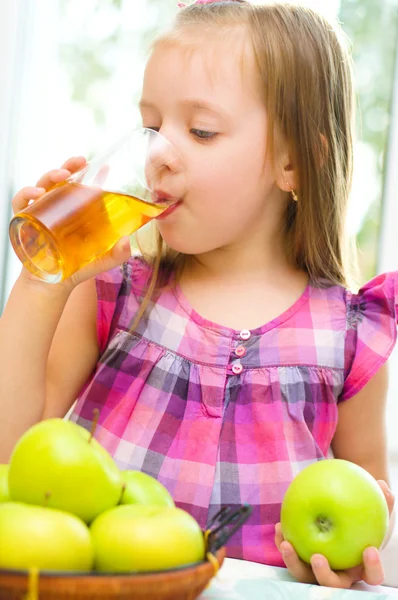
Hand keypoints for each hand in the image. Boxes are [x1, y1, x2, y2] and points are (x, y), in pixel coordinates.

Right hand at [12, 157, 131, 290]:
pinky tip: (37, 193)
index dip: (92, 174)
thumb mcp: (100, 261)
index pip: (84, 187)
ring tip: (63, 174)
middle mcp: (58, 206)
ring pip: (43, 184)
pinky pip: (21, 201)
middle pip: (62, 179)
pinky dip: (26, 193)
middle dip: (71, 165)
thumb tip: (128, 242)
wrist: (52, 285)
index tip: (103, 166)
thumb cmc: (76, 269)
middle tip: (81, 161)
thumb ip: (116, 254)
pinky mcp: (24, 220)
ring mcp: (40, 211)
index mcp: (76, 211)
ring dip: (51, 174)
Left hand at [275, 480, 394, 587]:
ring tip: (286, 544)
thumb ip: (381, 502)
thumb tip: (382, 485)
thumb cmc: (363, 518)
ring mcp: (319, 571)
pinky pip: (292, 557)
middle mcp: (340, 574)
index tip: (369, 550)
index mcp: (361, 567)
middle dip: (324, 574)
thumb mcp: (375, 512)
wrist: (347, 521)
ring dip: (294, 562)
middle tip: (317, 557)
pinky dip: (283, 543)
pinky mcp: (302, 562)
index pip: (372, 576)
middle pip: (333, 584)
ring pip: (306, 575)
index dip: (372, 567)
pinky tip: (278, 527)